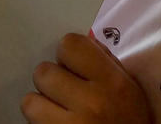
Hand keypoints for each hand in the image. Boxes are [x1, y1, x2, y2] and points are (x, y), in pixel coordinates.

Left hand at [21, 33, 151, 123]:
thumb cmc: (130, 121)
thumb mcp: (129, 89)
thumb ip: (105, 63)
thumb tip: (79, 45)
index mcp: (112, 82)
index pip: (69, 45)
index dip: (67, 54)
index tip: (73, 67)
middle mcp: (91, 102)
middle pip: (44, 72)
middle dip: (51, 81)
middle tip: (64, 93)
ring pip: (30, 102)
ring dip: (41, 106)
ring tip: (57, 112)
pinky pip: (32, 123)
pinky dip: (40, 122)